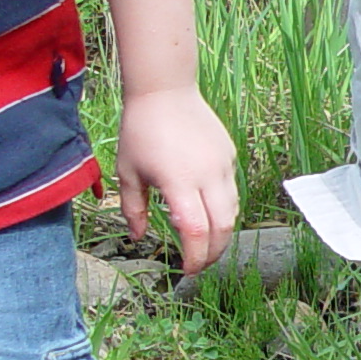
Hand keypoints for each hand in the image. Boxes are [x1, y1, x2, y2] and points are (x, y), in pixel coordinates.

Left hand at [115, 87, 239, 274]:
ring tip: (205, 243)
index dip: (194, 256)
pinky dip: (223, 209)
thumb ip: (133, 209)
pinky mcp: (229, 155)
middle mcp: (207, 175)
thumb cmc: (140, 130)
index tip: (186, 270)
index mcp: (178, 181)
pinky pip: (231, 191)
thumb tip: (137, 238)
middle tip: (198, 263)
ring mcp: (222, 164)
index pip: (195, 230)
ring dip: (221, 233)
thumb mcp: (128, 172)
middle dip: (212, 252)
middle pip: (223, 227)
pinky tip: (208, 213)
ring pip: (233, 211)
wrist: (164, 90)